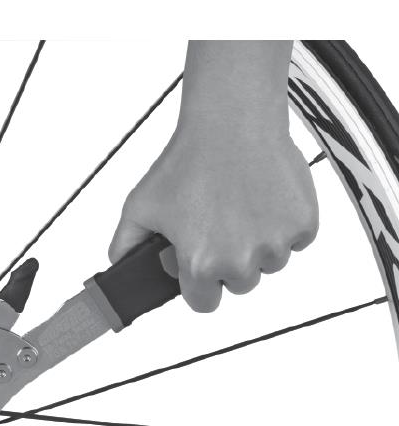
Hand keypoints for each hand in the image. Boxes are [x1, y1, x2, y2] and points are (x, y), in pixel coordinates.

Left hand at [109, 125, 317, 312]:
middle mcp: (240, 262)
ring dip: (259, 246)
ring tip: (242, 208)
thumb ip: (124, 245)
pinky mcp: (305, 223)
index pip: (204, 303)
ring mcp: (276, 243)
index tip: (198, 265)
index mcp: (200, 265)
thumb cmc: (185, 163)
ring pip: (270, 263)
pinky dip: (286, 225)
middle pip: (239, 285)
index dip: (199, 284)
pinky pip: (298, 240)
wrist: (231, 121)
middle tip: (220, 227)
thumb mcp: (140, 206)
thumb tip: (120, 269)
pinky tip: (265, 198)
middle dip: (229, 264)